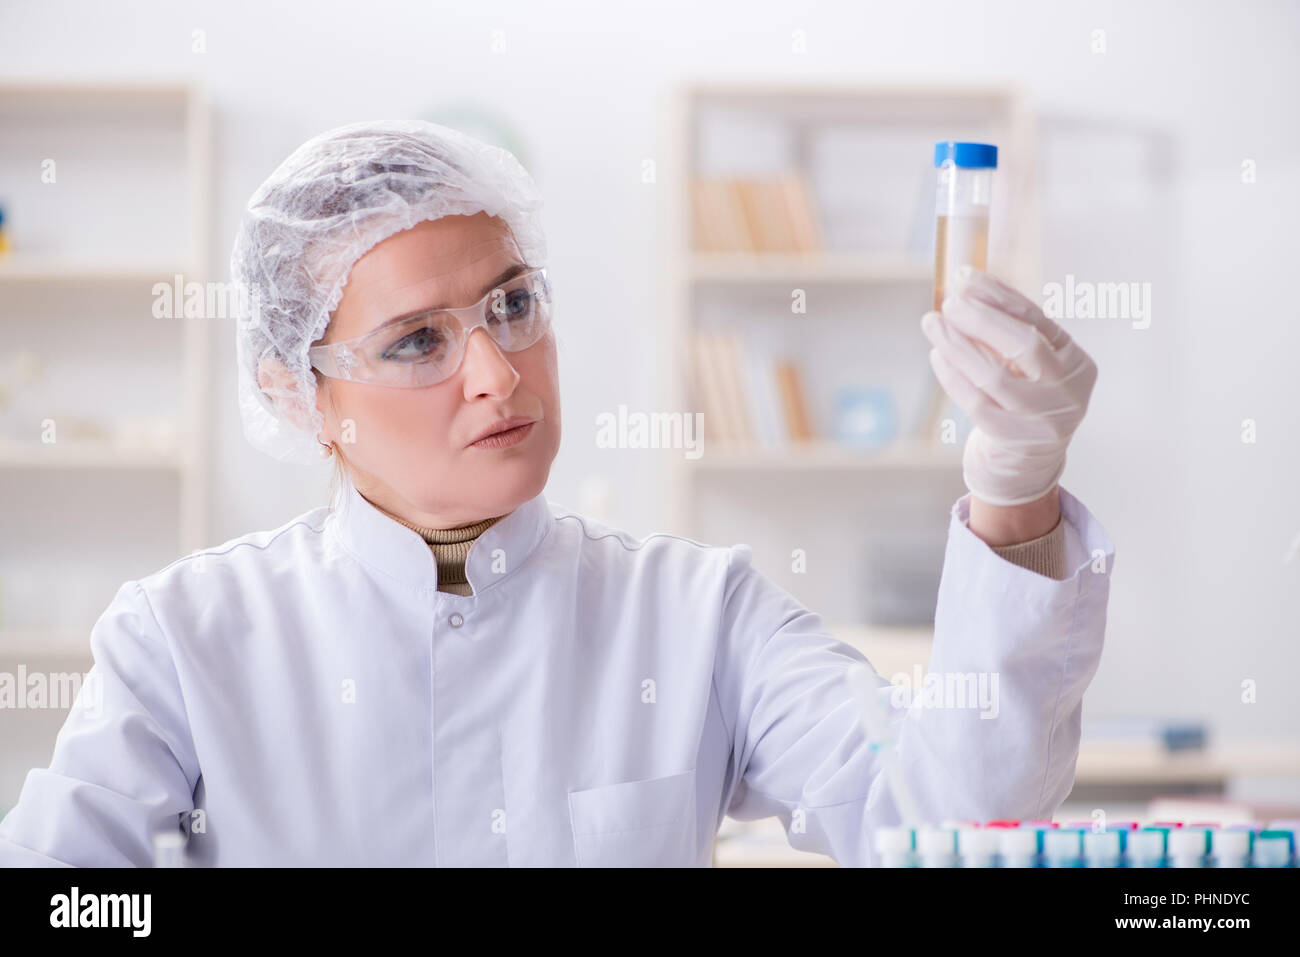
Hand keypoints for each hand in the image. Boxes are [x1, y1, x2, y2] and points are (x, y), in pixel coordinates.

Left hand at [920, 266, 1097, 507]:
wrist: (1028, 462)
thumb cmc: (1026, 398)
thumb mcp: (1032, 364)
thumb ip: (1008, 329)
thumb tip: (964, 284)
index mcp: (1076, 362)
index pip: (1037, 320)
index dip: (999, 296)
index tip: (966, 276)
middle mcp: (1066, 390)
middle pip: (1024, 345)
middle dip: (982, 319)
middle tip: (950, 302)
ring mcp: (1040, 418)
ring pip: (994, 376)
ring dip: (958, 346)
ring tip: (932, 323)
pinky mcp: (1011, 439)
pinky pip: (975, 403)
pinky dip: (952, 376)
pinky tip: (937, 355)